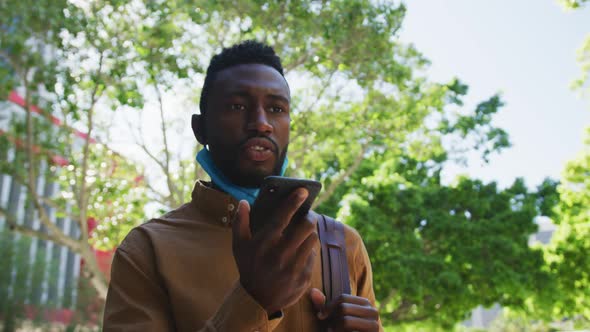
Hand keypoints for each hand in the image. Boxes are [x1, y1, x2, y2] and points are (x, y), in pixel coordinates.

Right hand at [232, 188, 318, 314]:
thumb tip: (243, 202)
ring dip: (310, 233)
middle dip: (310, 216)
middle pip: (306, 226)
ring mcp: (294, 266)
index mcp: (265, 243)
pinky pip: (313, 255)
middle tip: (308, 214)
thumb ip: (240, 222)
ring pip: (313, 239)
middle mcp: (281, 254)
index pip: (283, 216)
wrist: (257, 299)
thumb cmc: (248, 267)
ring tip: (304, 233)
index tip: (303, 191)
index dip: (294, 201)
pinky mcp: (304, 277)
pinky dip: (309, 249)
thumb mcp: (239, 246)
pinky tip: (302, 250)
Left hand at [310, 288, 379, 331]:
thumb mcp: (331, 318)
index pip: (342, 298)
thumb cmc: (340, 331)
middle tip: (330, 328)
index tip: (321, 316)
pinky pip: (349, 330)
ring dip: (336, 328)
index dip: (328, 307)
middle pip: (343, 308)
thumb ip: (322, 306)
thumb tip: (312, 291)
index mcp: (365, 303)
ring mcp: (375, 325)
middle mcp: (373, 312)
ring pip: (346, 320)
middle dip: (333, 319)